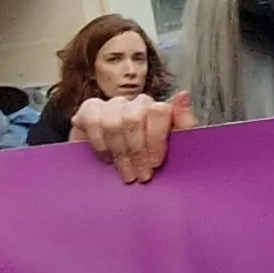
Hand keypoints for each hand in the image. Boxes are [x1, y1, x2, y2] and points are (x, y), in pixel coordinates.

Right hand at [73, 91, 195, 185]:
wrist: (118, 178)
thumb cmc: (150, 164)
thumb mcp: (175, 149)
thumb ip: (184, 123)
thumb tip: (184, 94)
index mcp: (158, 111)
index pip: (158, 110)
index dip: (155, 139)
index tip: (154, 163)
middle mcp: (135, 104)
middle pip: (134, 115)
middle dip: (136, 149)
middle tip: (139, 173)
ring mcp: (111, 106)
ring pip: (113, 120)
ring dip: (119, 150)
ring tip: (125, 171)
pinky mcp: (89, 111)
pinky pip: (92, 120)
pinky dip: (100, 143)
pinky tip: (106, 158)